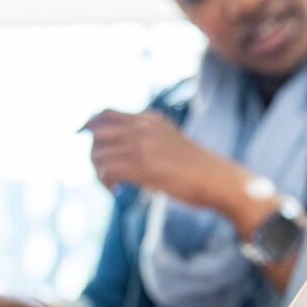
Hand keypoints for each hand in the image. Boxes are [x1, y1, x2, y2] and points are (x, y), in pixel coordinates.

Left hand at [84, 109, 248, 212]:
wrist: (220, 180)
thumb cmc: (200, 170)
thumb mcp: (172, 144)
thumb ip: (149, 141)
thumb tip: (126, 155)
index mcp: (150, 119)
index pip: (104, 114)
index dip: (88, 128)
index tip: (86, 146)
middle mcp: (143, 127)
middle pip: (95, 132)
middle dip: (93, 154)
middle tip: (105, 174)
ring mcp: (143, 145)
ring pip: (98, 153)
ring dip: (98, 172)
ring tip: (112, 186)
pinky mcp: (144, 166)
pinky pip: (108, 170)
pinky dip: (106, 183)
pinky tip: (118, 192)